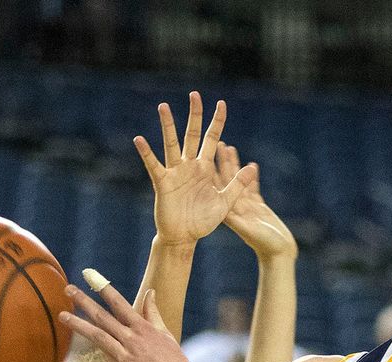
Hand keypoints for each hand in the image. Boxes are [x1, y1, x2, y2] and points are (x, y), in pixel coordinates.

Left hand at [58, 281, 204, 361]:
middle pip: (104, 317)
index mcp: (142, 328)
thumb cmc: (175, 360)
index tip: (90, 275)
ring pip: (98, 338)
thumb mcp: (165, 333)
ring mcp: (127, 358)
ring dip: (79, 326)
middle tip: (68, 290)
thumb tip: (150, 291)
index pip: (120, 303)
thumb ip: (153, 312)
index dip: (104, 288)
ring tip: (62, 316)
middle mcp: (133, 340)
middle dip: (85, 302)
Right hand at [136, 91, 256, 244]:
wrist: (185, 237)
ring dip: (168, 125)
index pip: (212, 139)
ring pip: (172, 144)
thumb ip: (237, 185)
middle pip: (192, 134)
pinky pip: (154, 165)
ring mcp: (175, 172)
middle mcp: (190, 166)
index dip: (217, 122)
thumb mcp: (225, 202)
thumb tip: (252, 168)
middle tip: (195, 94)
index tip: (222, 104)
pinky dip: (147, 153)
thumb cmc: (203, 221)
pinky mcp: (163, 183)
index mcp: (205, 168)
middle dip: (194, 115)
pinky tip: (140, 140)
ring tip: (163, 106)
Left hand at [216, 142, 297, 260]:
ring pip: (239, 181)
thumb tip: (225, 211)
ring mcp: (247, 207)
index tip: (205, 155)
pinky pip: (253, 188)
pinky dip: (252, 176)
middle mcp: (235, 208)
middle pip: (226, 180)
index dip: (211, 171)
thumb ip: (239, 222)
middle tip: (217, 143)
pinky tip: (252, 164)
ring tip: (230, 148)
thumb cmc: (265, 245)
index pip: (217, 188)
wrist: (280, 254)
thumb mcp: (250, 231)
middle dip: (221, 162)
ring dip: (234, 165)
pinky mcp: (259, 208)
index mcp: (230, 212)